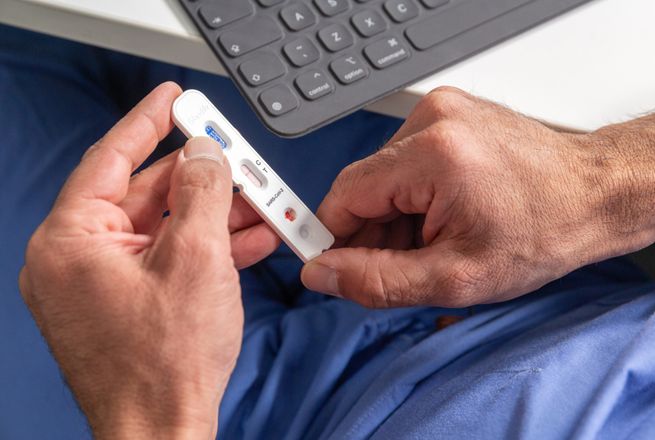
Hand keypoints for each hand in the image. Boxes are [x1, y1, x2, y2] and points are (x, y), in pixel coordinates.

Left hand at [19, 83, 279, 438]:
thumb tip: (207, 154)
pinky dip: (207, 248)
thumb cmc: (166, 362)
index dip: (148, 122)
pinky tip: (249, 239)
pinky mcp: (127, 304)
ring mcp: (102, 285)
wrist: (164, 434)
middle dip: (202, 179)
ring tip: (261, 203)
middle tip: (237, 158)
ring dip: (215, 215)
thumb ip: (204, 192)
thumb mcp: (198, 258)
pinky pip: (167, 259)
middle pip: (146, 195)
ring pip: (164, 228)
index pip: (111, 159)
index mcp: (72, 241)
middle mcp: (77, 260)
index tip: (174, 98)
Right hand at [301, 86, 654, 307]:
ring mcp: (443, 111)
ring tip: (438, 241)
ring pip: (384, 177)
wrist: (597, 195)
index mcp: (432, 153)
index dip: (334, 238)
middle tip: (408, 265)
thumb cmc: (545, 232)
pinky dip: (415, 197)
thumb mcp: (457, 277)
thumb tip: (322, 274)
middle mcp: (433, 119)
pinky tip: (444, 218)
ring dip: (396, 216)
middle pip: (364, 186)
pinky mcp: (451, 114)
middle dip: (374, 232)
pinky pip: (407, 162)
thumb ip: (378, 280)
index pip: (344, 196)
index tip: (338, 267)